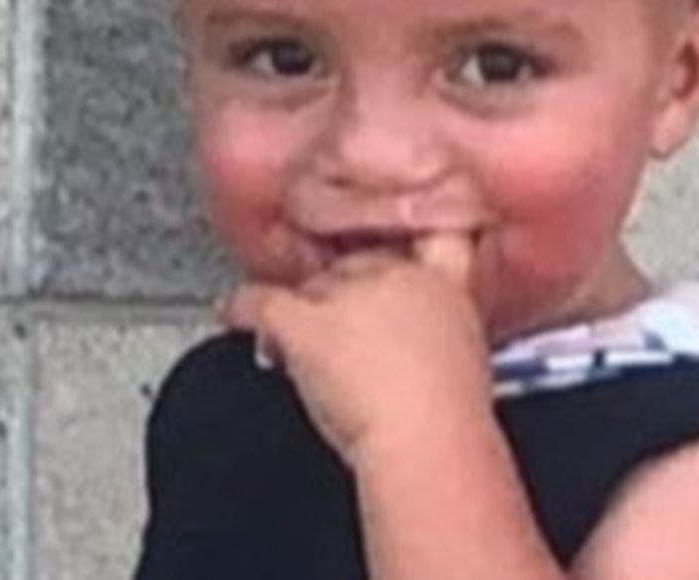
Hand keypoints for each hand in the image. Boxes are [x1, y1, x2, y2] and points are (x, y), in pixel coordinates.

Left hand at [215, 233, 493, 466]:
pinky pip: (262, 304)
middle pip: (350, 269)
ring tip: (297, 344)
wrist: (428, 444)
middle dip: (339, 302)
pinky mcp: (308, 324)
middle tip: (334, 337)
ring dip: (303, 315)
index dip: (377, 280)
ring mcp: (348, 296)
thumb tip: (411, 349)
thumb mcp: (463, 360)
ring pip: (310, 288)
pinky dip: (243, 309)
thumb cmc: (445, 417)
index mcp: (442, 281)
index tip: (369, 303)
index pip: (399, 255)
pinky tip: (235, 314)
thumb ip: (436, 340)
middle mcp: (395, 276)